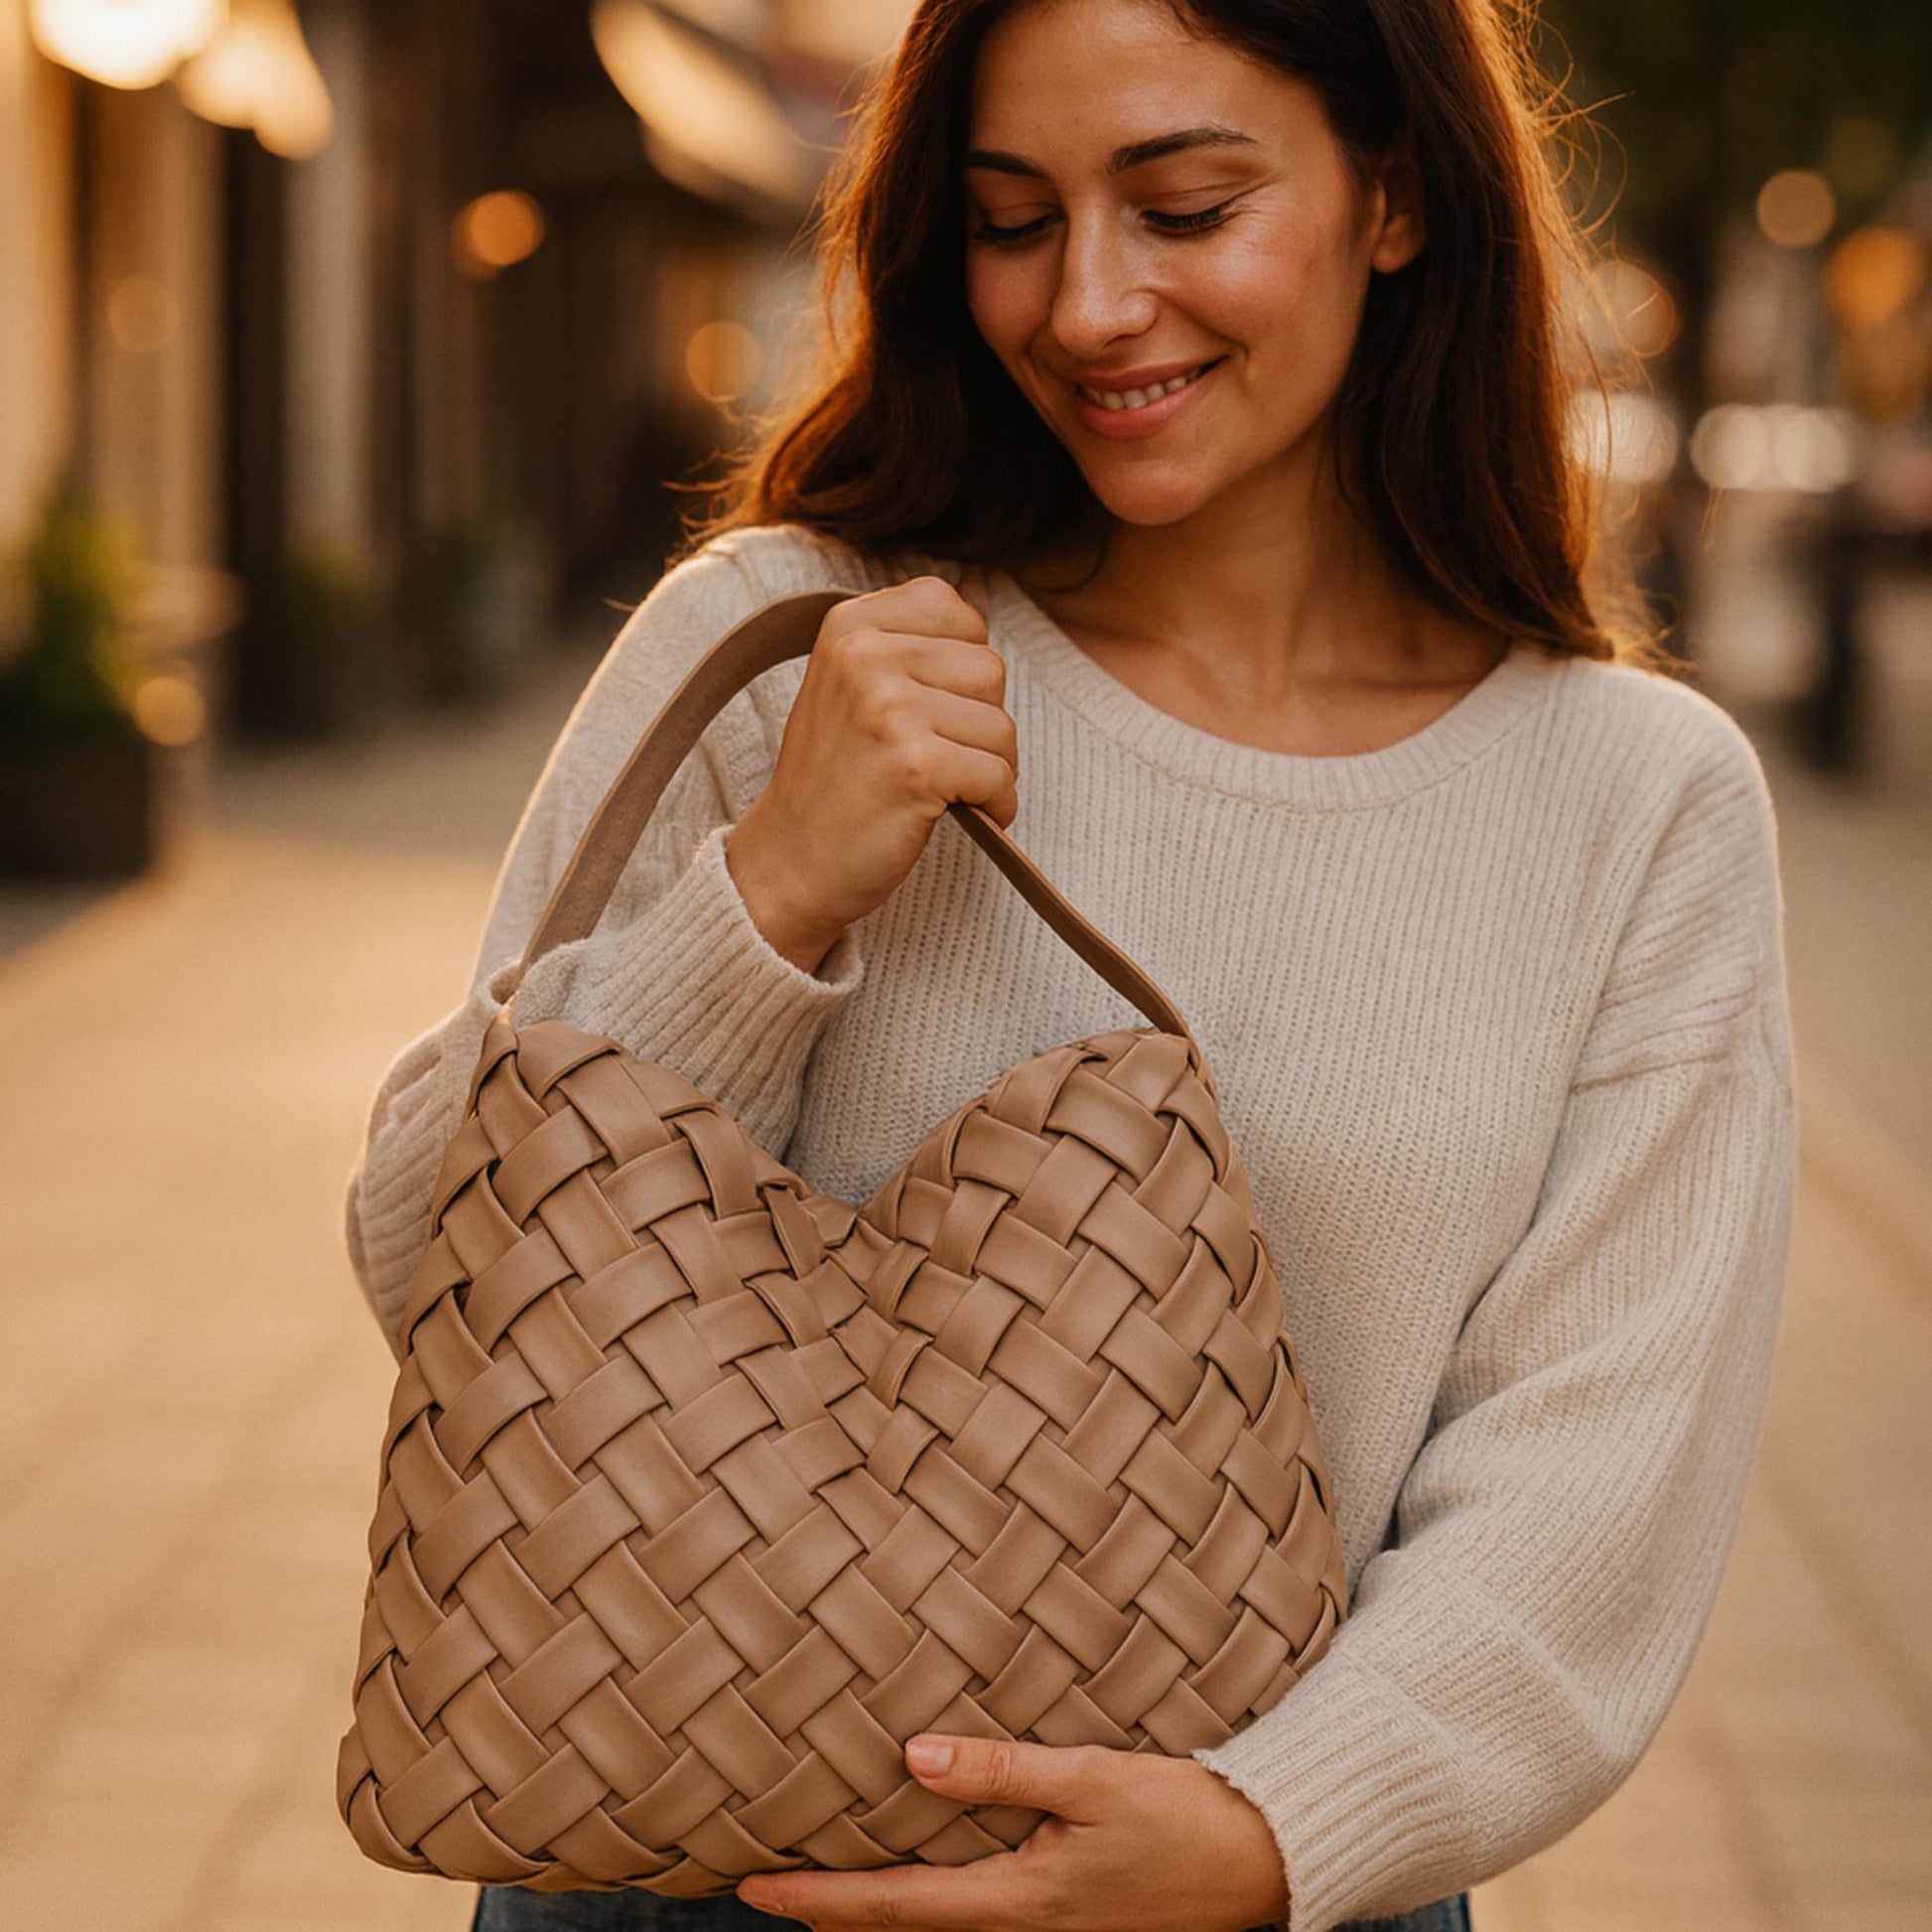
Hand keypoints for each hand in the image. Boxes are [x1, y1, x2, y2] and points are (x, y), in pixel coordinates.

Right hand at [725, 568, 1015, 974]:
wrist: (787, 863)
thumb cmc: (833, 781)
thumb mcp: (848, 684)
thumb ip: (905, 646)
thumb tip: (980, 634)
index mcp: (850, 625)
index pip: (958, 613)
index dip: (963, 668)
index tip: (932, 709)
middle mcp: (866, 655)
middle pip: (990, 670)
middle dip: (981, 722)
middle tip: (937, 758)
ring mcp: (889, 709)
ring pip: (1002, 726)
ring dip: (990, 767)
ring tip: (943, 788)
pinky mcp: (916, 766)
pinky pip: (999, 775)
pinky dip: (996, 804)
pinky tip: (959, 815)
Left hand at [733, 1732, 1290, 1931]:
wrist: (1272, 1863)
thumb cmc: (1189, 1818)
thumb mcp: (1094, 1781)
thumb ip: (1002, 1771)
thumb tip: (911, 1757)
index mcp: (1018, 1903)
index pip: (890, 1907)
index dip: (815, 1901)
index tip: (749, 1888)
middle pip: (904, 1928)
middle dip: (831, 1913)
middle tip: (765, 1888)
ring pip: (940, 1928)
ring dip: (878, 1909)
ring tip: (825, 1880)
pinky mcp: (1075, 1921)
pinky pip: (979, 1918)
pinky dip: (931, 1902)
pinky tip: (925, 1872)